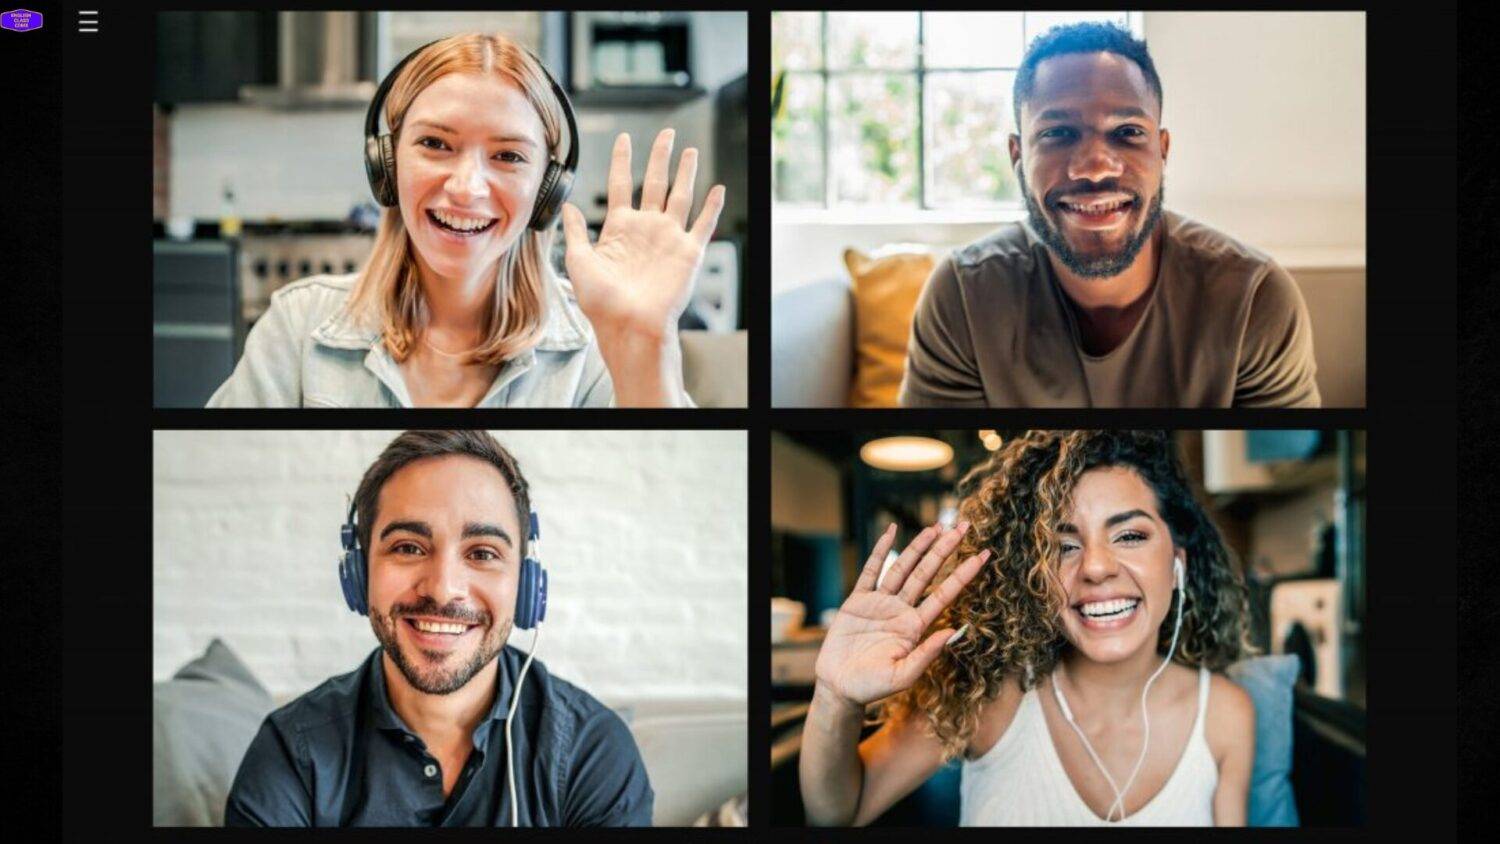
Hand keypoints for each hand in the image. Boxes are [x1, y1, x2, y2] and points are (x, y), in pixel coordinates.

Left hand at [562, 129, 724, 344]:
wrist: (628, 326)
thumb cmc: (602, 302)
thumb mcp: (579, 261)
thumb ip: (576, 232)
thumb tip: (568, 207)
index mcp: (620, 229)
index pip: (621, 184)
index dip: (622, 160)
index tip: (624, 139)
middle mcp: (646, 229)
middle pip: (655, 182)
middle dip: (660, 156)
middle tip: (666, 134)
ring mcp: (669, 238)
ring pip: (680, 195)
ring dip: (686, 172)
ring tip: (689, 151)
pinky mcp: (688, 252)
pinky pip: (703, 224)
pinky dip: (712, 207)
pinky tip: (718, 189)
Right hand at [814, 522, 989, 708]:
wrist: (840, 688)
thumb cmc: (872, 687)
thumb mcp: (903, 676)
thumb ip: (927, 654)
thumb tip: (954, 631)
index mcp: (915, 627)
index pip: (945, 594)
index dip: (964, 574)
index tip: (984, 556)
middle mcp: (901, 611)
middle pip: (927, 573)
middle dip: (945, 550)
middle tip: (964, 527)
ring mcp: (880, 603)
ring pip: (903, 568)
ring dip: (919, 547)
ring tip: (936, 527)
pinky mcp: (857, 601)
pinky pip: (871, 571)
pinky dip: (881, 550)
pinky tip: (891, 532)